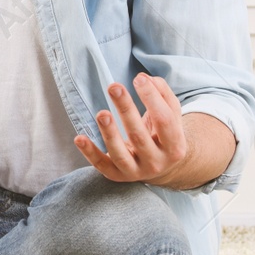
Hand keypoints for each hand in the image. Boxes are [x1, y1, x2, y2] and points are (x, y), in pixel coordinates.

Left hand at [74, 72, 188, 184]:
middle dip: (126, 110)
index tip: (137, 79)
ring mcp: (136, 171)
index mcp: (175, 146)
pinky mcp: (117, 175)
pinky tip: (79, 138)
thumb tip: (144, 78)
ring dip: (109, 133)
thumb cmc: (163, 132)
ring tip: (102, 113)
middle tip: (114, 87)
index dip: (152, 99)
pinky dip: (89, 153)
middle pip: (139, 136)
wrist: (160, 165)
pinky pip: (101, 165)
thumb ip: (162, 93)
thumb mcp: (171, 114)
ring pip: (120, 154)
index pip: (164, 121)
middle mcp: (157, 162)